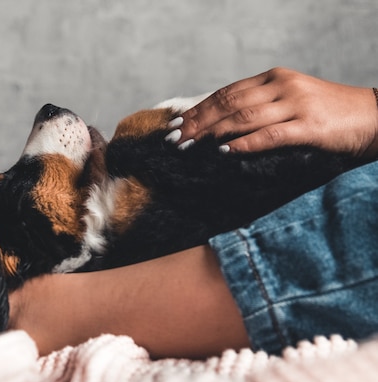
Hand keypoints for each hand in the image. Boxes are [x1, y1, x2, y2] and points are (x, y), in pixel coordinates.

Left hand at [171, 67, 377, 156]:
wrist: (375, 117)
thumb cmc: (327, 115)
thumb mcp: (289, 103)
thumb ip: (259, 108)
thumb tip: (219, 126)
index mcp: (274, 78)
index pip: (226, 92)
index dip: (198, 109)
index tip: (175, 124)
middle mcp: (282, 86)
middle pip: (228, 103)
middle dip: (197, 122)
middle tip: (173, 138)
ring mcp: (296, 104)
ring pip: (244, 116)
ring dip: (211, 132)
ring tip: (189, 145)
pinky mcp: (310, 126)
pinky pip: (271, 134)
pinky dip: (245, 143)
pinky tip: (224, 151)